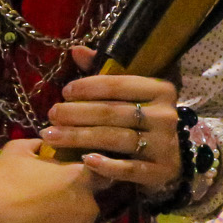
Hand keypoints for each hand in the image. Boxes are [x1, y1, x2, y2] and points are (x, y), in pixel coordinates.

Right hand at [0, 138, 104, 222]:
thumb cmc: (0, 183)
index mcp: (81, 178)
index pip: (100, 177)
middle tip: (47, 209)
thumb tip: (48, 143)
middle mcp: (90, 207)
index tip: (67, 185)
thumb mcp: (17, 151)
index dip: (83, 181)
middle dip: (73, 207)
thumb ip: (40, 144)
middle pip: (89, 207)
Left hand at [39, 46, 180, 191]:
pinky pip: (130, 169)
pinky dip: (107, 166)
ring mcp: (165, 144)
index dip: (88, 87)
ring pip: (117, 138)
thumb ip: (104, 72)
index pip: (119, 84)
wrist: (170, 158)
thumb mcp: (130, 93)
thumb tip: (76, 50)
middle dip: (77, 113)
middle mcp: (166, 115)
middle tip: (51, 115)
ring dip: (80, 137)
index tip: (64, 92)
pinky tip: (85, 161)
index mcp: (161, 89)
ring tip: (52, 136)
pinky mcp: (161, 171)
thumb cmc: (143, 119)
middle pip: (113, 112)